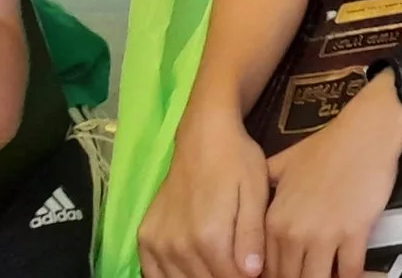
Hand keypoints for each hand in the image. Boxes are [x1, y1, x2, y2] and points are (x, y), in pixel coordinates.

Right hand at [140, 111, 269, 277]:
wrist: (203, 137)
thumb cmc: (237, 162)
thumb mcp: (255, 193)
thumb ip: (252, 237)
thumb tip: (252, 274)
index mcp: (209, 236)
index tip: (256, 271)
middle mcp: (178, 245)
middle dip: (226, 277)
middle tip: (238, 264)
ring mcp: (158, 243)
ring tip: (219, 264)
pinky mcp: (145, 238)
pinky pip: (153, 274)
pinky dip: (172, 277)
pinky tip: (189, 268)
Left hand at [264, 75, 401, 277]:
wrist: (365, 132)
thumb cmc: (326, 147)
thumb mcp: (283, 165)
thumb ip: (264, 191)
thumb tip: (252, 209)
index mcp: (273, 221)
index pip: (267, 268)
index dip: (278, 275)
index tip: (291, 270)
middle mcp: (293, 233)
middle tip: (311, 271)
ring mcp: (324, 235)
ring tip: (330, 275)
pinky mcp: (354, 234)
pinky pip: (350, 272)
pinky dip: (352, 276)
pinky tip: (354, 273)